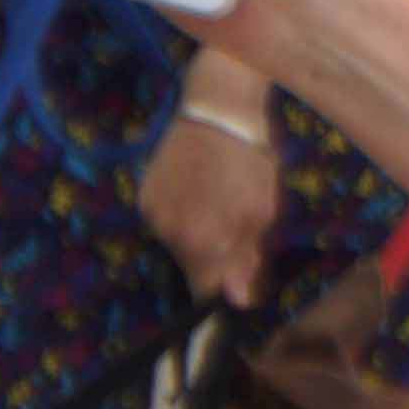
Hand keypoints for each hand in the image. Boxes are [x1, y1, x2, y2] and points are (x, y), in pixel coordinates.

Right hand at [137, 90, 284, 306]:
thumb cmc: (252, 159)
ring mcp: (154, 214)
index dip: (228, 290)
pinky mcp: (145, 195)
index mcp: (205, 242)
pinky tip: (199, 194)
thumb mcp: (263, 211)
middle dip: (217, 261)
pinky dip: (182, 218)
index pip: (209, 292)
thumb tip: (238, 300)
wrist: (217, 108)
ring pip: (179, 246)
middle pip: (194, 270)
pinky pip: (165, 223)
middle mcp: (171, 234)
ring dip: (199, 239)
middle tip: (239, 232)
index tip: (244, 282)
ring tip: (219, 206)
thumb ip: (248, 258)